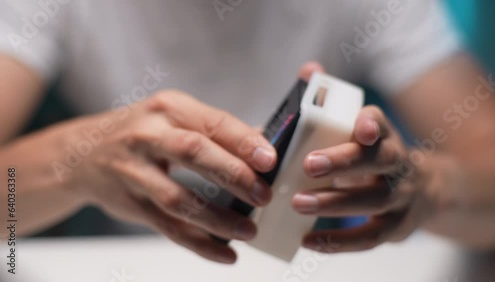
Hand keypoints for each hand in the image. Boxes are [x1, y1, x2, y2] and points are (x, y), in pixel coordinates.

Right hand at [67, 90, 276, 262]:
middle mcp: (148, 135)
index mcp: (168, 109)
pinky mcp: (129, 203)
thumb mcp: (174, 117)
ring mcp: (134, 170)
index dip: (243, 141)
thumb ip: (215, 130)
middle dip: (234, 175)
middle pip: (194, 153)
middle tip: (264, 196)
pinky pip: (167, 228)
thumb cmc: (142, 132)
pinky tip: (225, 254)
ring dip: (218, 218)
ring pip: (179, 198)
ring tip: (249, 231)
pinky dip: (199, 245)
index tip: (270, 160)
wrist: (83, 152)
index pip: (212, 122)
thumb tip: (264, 145)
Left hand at [291, 64, 432, 252]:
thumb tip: (308, 69)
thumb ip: (331, 101)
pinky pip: (370, 237)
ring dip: (335, 202)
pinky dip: (339, 242)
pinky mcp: (396, 228)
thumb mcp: (358, 129)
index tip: (359, 126)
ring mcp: (401, 197)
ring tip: (298, 203)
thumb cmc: (373, 155)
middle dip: (344, 162)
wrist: (424, 189)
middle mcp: (398, 163)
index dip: (370, 123)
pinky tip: (308, 241)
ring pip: (374, 200)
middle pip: (377, 161)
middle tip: (308, 164)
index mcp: (384, 135)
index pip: (380, 122)